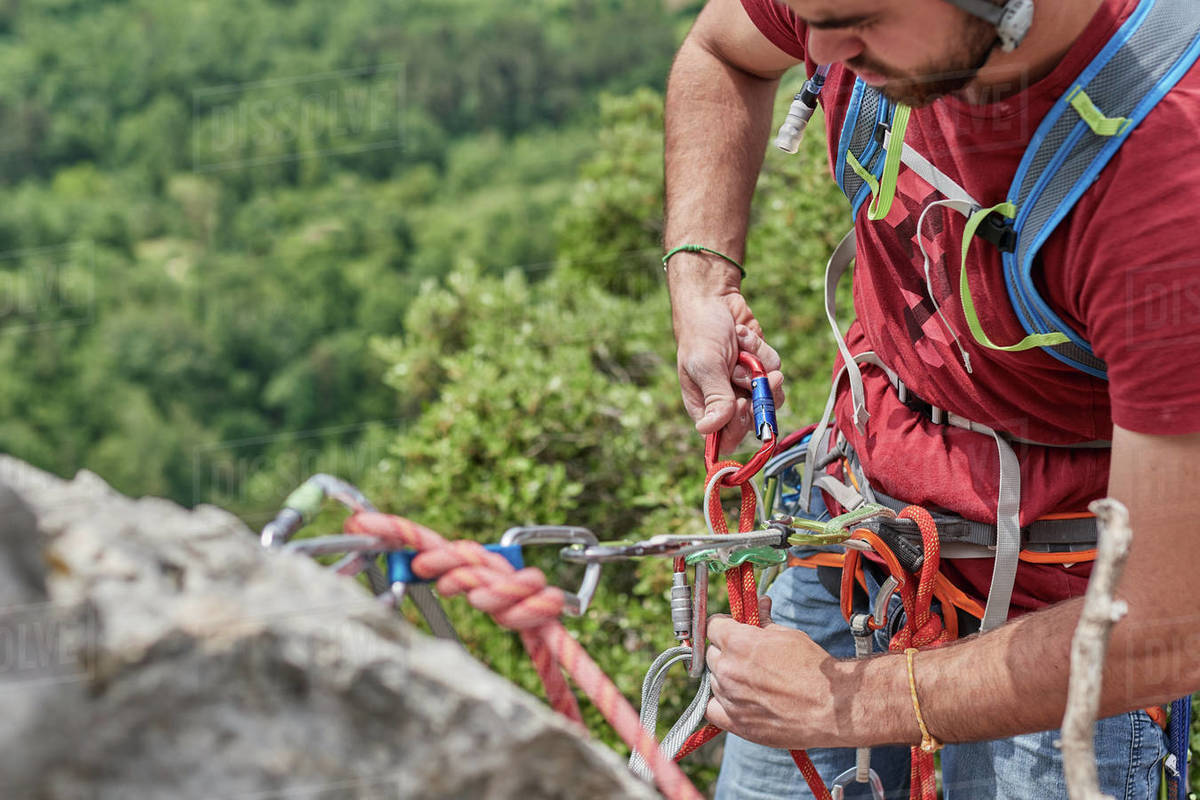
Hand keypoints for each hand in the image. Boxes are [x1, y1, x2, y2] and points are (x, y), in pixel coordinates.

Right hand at [670, 289, 783, 454]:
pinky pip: (775, 371)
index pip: (726, 437)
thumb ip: (715, 397)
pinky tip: (744, 338)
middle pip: (755, 419)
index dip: (739, 425)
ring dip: (759, 369)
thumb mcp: (705, 365)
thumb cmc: (700, 333)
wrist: (713, 299)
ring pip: (771, 396)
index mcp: (704, 408)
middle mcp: (727, 401)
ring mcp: (746, 385)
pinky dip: (762, 352)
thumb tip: (709, 430)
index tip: (742, 402)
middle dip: (756, 392)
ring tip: (742, 349)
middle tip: (749, 371)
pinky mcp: (761, 369)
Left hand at [704, 596, 842, 748]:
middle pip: (711, 654)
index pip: (712, 626)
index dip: (723, 626)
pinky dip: (720, 703)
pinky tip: (736, 700)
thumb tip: (760, 603)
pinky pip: (711, 709)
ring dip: (726, 677)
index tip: (732, 630)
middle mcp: (728, 669)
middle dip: (726, 651)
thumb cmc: (812, 669)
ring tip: (753, 681)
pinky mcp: (736, 723)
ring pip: (714, 680)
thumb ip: (764, 621)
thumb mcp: (788, 635)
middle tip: (747, 656)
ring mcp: (729, 697)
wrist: (830, 707)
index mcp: (738, 643)